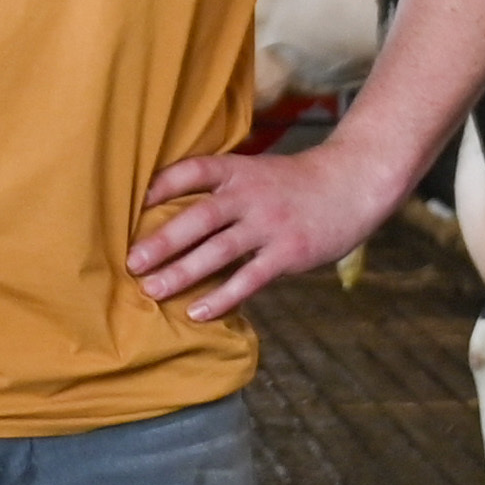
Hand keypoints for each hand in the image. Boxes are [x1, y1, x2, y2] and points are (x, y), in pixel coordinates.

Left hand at [131, 143, 400, 322]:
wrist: (352, 184)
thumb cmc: (295, 184)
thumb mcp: (258, 172)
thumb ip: (222, 190)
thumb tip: (170, 216)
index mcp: (240, 171)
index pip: (195, 171)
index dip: (163, 184)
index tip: (134, 203)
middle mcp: (251, 195)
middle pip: (200, 217)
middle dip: (163, 240)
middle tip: (132, 262)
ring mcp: (270, 224)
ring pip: (219, 250)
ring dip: (183, 272)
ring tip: (153, 290)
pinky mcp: (288, 252)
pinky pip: (249, 279)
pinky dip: (222, 297)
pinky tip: (198, 312)